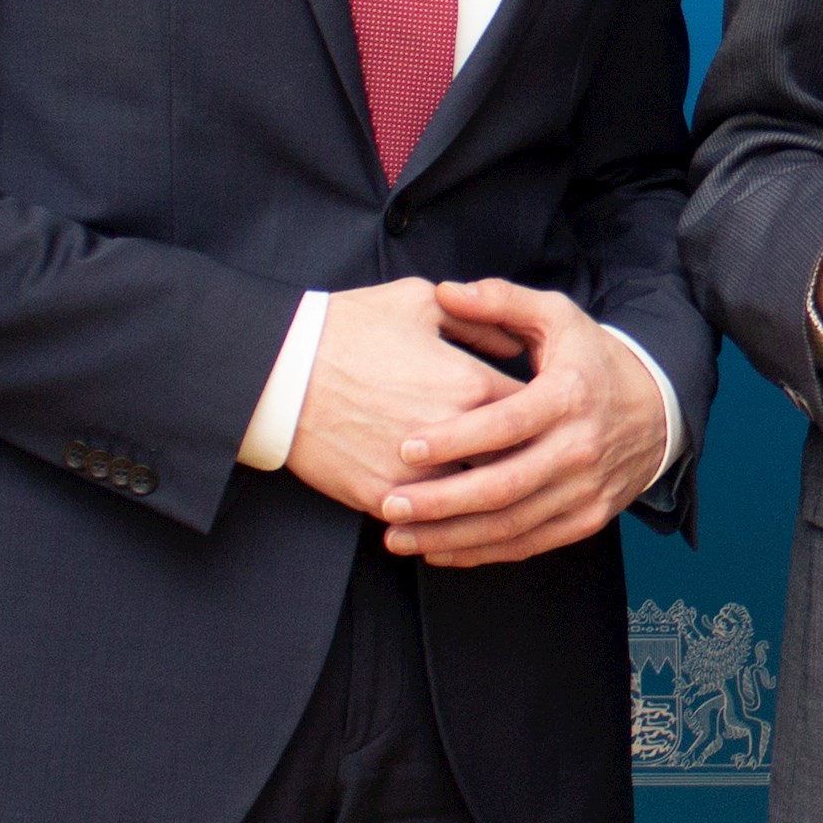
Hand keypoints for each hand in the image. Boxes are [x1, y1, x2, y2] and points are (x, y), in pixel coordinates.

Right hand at [284, 279, 519, 518]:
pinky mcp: (385, 498)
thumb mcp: (420, 302)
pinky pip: (432, 521)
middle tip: (534, 458)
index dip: (543, 413)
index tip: (545, 414)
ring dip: (489, 495)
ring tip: (499, 492)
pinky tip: (453, 515)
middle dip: (527, 459)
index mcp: (471, 384)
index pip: (536, 411)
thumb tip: (514, 344)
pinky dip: (445, 519)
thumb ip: (479, 319)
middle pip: (518, 461)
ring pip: (478, 499)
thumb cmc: (348, 327)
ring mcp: (420, 473)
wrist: (277, 369)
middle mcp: (456, 435)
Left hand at [371, 280, 670, 566]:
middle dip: (441, 501)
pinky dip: (480, 552)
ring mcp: (585, 489)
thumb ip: (501, 301)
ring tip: (397, 535)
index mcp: (570, 395)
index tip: (406, 447)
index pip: (508, 424)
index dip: (456, 438)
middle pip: (504, 486)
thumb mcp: (557, 318)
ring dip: (451, 534)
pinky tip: (437, 548)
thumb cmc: (592, 360)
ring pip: (511, 524)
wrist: (657, 409)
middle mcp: (581, 447)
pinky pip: (528, 544)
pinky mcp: (586, 519)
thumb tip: (447, 291)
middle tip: (390, 504)